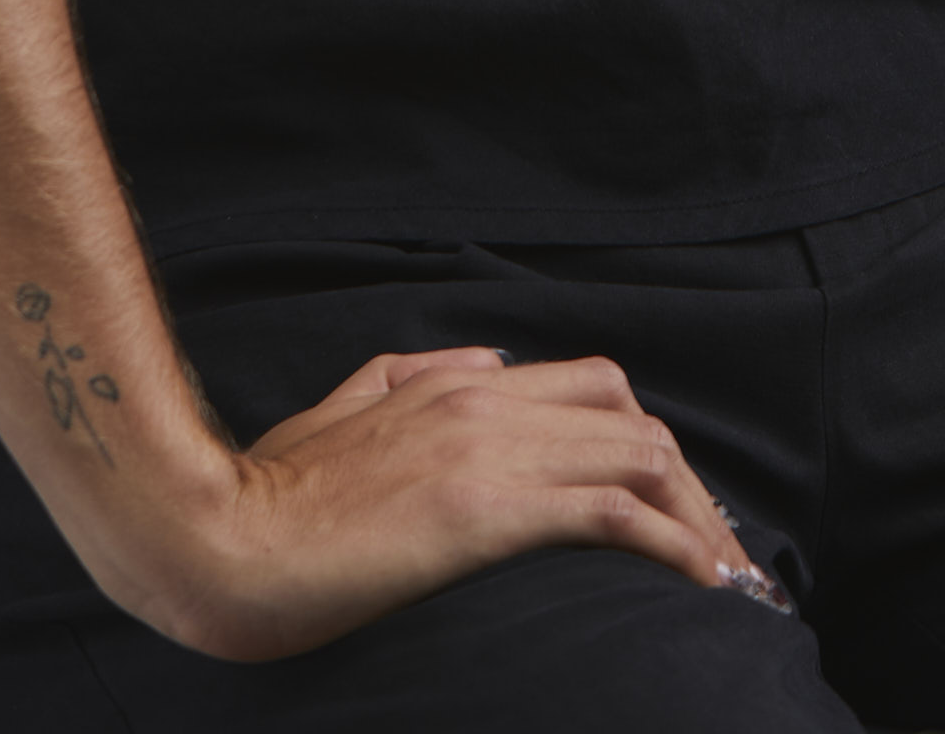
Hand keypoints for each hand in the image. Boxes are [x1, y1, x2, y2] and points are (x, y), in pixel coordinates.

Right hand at [132, 345, 790, 660]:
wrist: (219, 538)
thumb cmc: (268, 493)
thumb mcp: (342, 408)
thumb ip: (410, 375)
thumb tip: (483, 362)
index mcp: (457, 382)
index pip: (592, 387)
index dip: (647, 441)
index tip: (674, 505)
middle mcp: (486, 400)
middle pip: (632, 419)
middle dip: (691, 485)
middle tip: (719, 553)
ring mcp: (488, 451)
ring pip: (635, 455)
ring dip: (695, 515)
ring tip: (725, 577)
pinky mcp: (481, 510)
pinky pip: (606, 511)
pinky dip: (668, 542)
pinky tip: (697, 583)